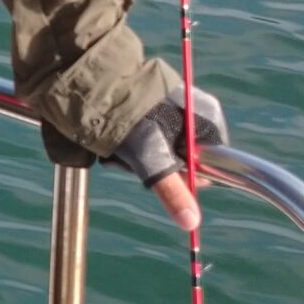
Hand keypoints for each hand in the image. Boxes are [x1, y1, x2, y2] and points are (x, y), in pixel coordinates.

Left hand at [111, 86, 229, 236]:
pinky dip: (129, 145)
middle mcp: (194, 110)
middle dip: (157, 167)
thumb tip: (191, 222)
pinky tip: (115, 141)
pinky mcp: (149, 108)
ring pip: (161, 151)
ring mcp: (172, 108)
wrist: (92, 81)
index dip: (189, 173)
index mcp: (207, 116)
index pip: (211, 160)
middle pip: (184, 158)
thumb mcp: (149, 158)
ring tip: (119, 149)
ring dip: (139, 158)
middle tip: (134, 160)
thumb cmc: (126, 117)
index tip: (167, 173)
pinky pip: (146, 139)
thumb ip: (172, 191)